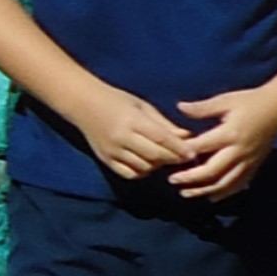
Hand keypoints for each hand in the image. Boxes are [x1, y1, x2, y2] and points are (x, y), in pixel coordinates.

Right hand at [76, 88, 205, 182]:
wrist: (83, 104)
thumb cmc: (117, 101)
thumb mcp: (143, 107)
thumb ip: (164, 124)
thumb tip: (187, 136)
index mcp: (132, 120)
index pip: (161, 138)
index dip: (179, 148)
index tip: (193, 153)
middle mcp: (121, 137)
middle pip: (154, 155)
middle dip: (173, 158)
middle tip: (185, 158)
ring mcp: (112, 150)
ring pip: (143, 167)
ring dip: (158, 165)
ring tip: (166, 158)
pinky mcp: (105, 160)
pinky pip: (129, 173)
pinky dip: (142, 172)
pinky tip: (148, 164)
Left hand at [165, 87, 276, 200]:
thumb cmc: (251, 101)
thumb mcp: (226, 100)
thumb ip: (203, 108)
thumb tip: (179, 107)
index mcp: (229, 133)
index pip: (201, 147)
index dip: (183, 152)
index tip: (169, 156)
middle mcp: (238, 151)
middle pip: (211, 171)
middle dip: (190, 178)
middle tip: (172, 180)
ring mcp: (248, 161)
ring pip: (225, 183)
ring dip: (204, 191)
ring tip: (186, 193)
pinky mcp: (255, 165)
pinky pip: (239, 184)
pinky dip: (224, 192)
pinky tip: (212, 197)